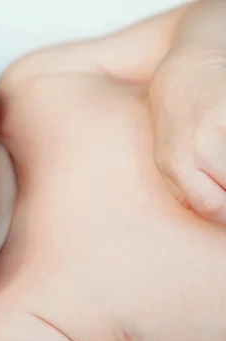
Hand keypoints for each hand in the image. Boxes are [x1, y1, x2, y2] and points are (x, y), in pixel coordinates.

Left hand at [150, 45, 225, 223]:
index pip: (213, 207)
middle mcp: (196, 143)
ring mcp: (218, 121)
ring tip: (222, 154)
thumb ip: (185, 192)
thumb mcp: (169, 161)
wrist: (184, 73)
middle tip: (224, 176)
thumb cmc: (178, 125)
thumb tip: (217, 217)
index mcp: (176, 163)